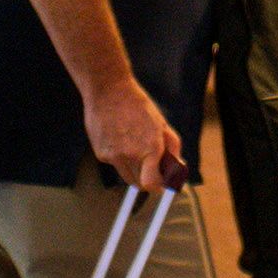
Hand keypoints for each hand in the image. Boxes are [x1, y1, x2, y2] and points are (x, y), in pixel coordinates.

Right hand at [83, 79, 184, 194]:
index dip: (158, 187)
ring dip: (133, 169)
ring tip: (132, 144)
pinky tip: (118, 137)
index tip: (162, 185)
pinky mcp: (100, 154)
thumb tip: (177, 170)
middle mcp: (131, 155)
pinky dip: (119, 157)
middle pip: (139, 184)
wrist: (108, 91)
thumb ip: (171, 149)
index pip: (152, 184)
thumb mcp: (161, 125)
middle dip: (147, 178)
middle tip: (151, 166)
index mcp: (150, 148)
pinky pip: (114, 164)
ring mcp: (113, 156)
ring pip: (126, 175)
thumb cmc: (138, 106)